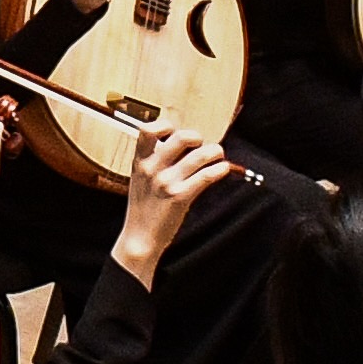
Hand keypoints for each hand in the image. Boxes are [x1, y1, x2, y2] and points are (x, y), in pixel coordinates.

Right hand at [109, 122, 228, 277]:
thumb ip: (153, 162)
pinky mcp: (180, 197)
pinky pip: (206, 176)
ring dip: (214, 152)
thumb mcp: (139, 180)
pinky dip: (219, 169)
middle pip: (180, 138)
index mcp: (140, 162)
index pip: (147, 130)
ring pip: (199, 156)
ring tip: (218, 156)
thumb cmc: (143, 208)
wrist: (139, 238)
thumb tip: (180, 145)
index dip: (165, 125)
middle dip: (197, 138)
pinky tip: (223, 169)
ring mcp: (166, 182)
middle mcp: (152, 169)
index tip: (174, 132)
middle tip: (201, 145)